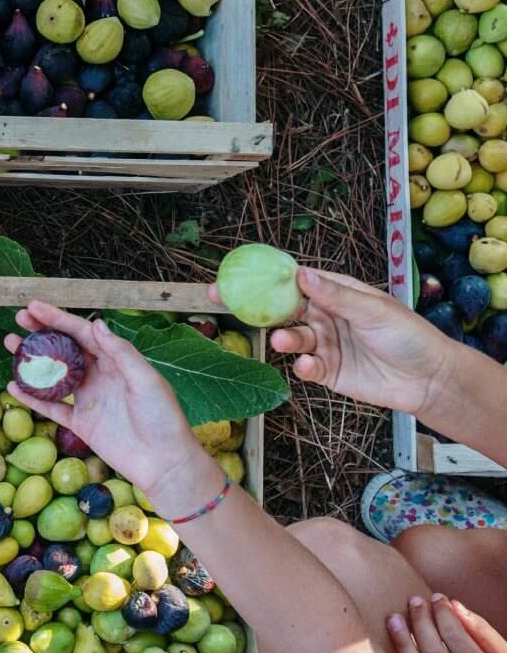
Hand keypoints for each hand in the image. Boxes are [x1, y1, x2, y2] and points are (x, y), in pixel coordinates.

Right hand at [5, 301, 213, 505]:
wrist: (164, 463)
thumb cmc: (163, 419)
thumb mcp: (147, 380)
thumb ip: (122, 353)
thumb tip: (97, 323)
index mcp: (116, 361)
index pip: (82, 333)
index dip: (58, 318)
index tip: (34, 307)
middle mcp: (99, 376)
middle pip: (65, 349)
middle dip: (42, 332)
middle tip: (19, 318)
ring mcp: (88, 399)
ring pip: (54, 375)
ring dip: (32, 360)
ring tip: (10, 344)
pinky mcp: (81, 424)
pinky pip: (51, 408)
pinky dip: (32, 398)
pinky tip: (13, 386)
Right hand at [246, 267, 455, 416]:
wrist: (428, 379)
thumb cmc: (408, 336)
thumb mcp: (372, 310)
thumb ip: (335, 295)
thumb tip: (301, 274)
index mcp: (336, 293)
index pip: (296, 280)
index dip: (267, 276)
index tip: (239, 273)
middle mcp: (325, 316)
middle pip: (282, 308)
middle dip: (254, 306)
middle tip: (223, 300)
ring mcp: (324, 343)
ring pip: (292, 337)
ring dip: (284, 338)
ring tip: (282, 341)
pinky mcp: (326, 371)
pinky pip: (305, 365)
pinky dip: (302, 366)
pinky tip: (306, 366)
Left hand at [388, 594, 506, 652]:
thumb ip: (484, 634)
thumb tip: (457, 606)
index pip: (457, 639)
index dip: (443, 614)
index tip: (437, 597)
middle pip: (434, 652)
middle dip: (421, 623)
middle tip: (415, 601)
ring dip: (403, 642)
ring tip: (394, 618)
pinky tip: (396, 644)